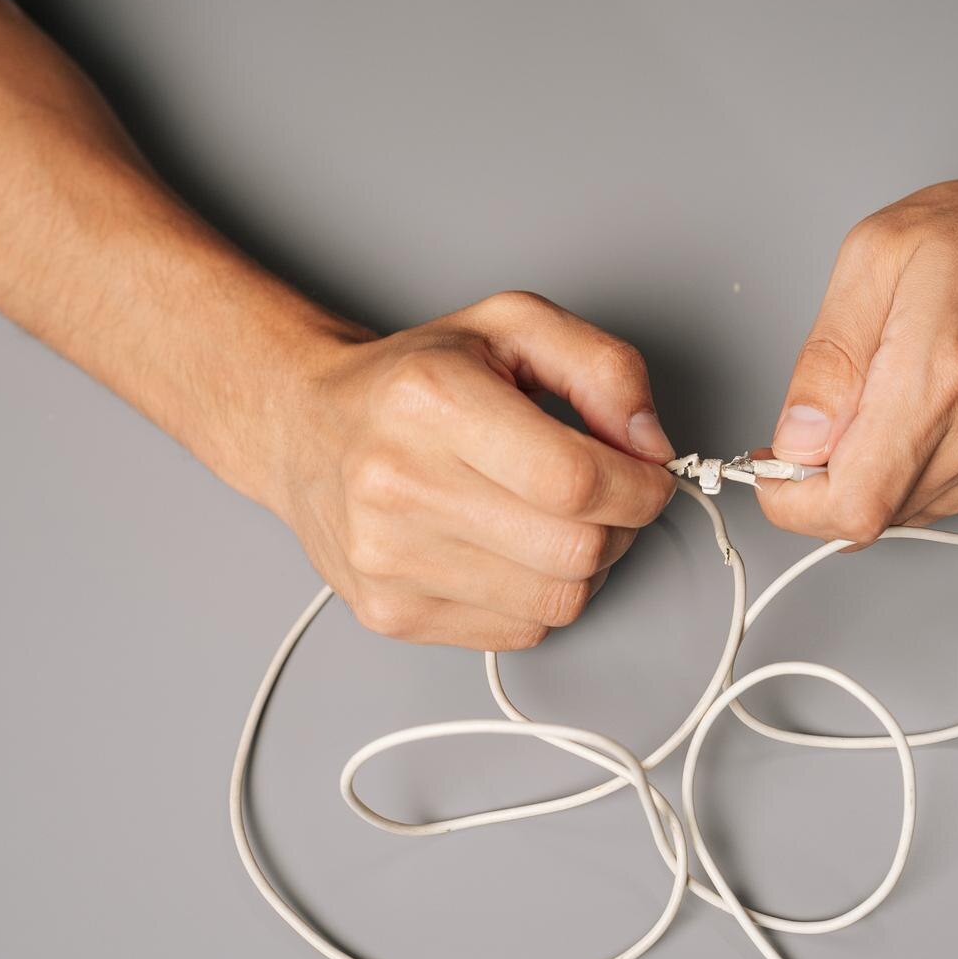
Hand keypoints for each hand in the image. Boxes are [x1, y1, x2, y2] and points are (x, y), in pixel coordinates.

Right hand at [267, 291, 677, 650]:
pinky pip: (521, 632)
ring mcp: (387, 559)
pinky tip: (515, 551)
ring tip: (560, 521)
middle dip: (622, 526)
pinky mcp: (389, 612)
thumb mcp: (514, 326)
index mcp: (431, 399)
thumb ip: (603, 367)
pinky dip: (542, 596)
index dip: (639, 488)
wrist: (306, 428)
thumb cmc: (414, 379)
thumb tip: (651, 444)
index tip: (649, 477)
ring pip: (556, 600)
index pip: (573, 480)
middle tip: (610, 497)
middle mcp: (398, 483)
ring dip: (587, 565)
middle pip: (574, 548)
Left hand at [755, 135, 957, 543]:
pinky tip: (950, 402)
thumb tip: (798, 439)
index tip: (777, 472)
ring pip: (912, 509)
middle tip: (843, 406)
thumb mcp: (876, 255)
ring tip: (911, 385)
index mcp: (942, 374)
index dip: (797, 503)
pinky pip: (955, 498)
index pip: (854, 504)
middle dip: (835, 471)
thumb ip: (827, 359)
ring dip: (886, 466)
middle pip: (876, 513)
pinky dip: (930, 464)